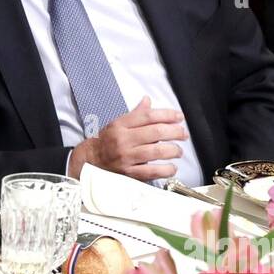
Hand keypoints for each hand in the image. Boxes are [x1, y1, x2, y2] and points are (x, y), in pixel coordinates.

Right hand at [68, 97, 188, 182]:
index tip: (179, 117)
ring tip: (178, 151)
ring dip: (173, 150)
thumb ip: (135, 114)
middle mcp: (123, 139)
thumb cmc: (106, 141)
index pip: (148, 116)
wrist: (90, 161)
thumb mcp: (117, 123)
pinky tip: (172, 167)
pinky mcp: (129, 173)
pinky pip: (151, 171)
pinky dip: (166, 170)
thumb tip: (148, 100)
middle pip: (156, 132)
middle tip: (183, 134)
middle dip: (175, 132)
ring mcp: (126, 157)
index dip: (167, 115)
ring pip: (156, 151)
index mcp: (121, 124)